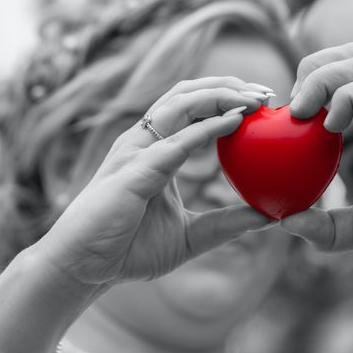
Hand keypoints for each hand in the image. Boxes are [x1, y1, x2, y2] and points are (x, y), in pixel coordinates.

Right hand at [34, 77, 272, 286]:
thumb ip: (226, 224)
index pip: (193, 108)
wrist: (83, 268)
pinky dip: (208, 127)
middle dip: (229, 85)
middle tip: (268, 93)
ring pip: (180, 103)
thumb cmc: (127, 250)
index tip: (265, 103)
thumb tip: (269, 219)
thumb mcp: (191, 236)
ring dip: (221, 94)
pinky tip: (235, 121)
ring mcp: (135, 151)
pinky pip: (175, 141)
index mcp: (155, 149)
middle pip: (188, 93)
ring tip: (256, 98)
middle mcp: (144, 141)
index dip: (228, 98)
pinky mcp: (133, 171)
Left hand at [282, 43, 352, 279]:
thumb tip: (285, 224)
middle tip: (295, 112)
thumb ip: (328, 227)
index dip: (307, 88)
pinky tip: (331, 130)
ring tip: (304, 115)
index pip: (339, 78)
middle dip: (311, 70)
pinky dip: (343, 98)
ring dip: (320, 79)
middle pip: (346, 55)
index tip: (287, 125)